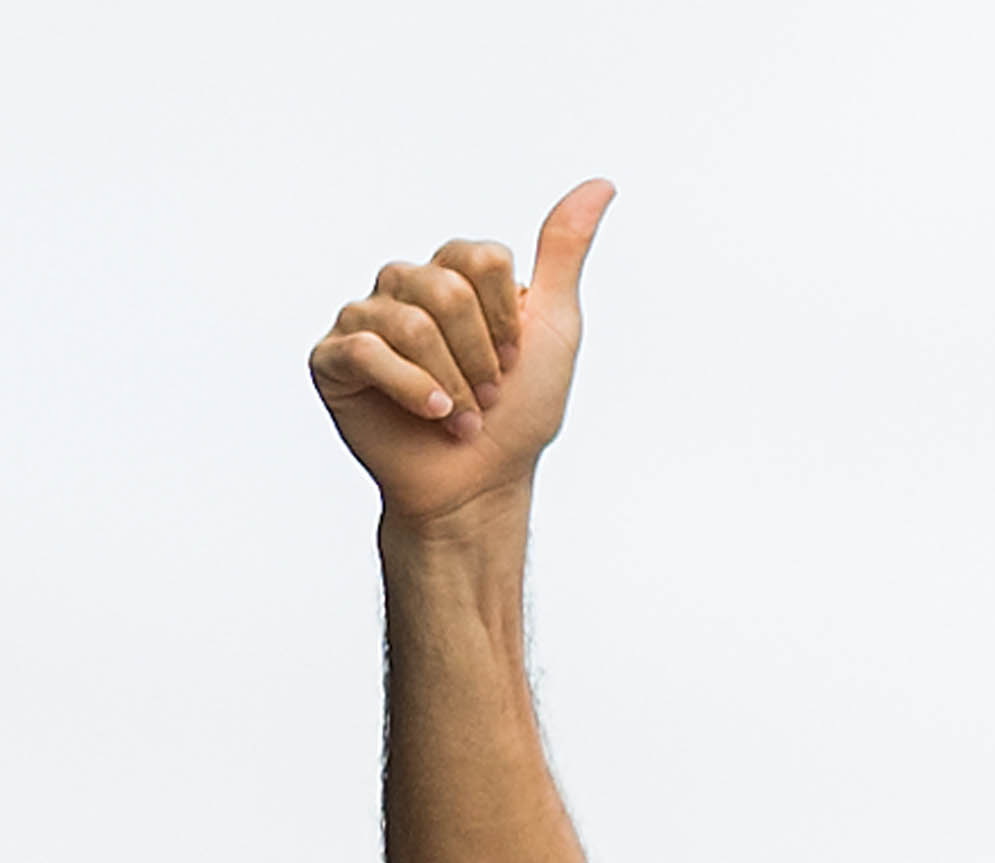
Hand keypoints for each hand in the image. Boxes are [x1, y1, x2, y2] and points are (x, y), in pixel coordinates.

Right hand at [309, 181, 611, 529]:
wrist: (481, 488)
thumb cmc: (517, 416)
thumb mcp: (554, 327)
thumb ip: (564, 252)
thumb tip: (602, 183)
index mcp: (450, 272)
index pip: (480, 258)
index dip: (506, 321)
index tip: (513, 362)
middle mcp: (403, 285)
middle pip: (444, 287)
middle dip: (480, 356)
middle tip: (487, 396)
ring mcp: (362, 318)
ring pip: (409, 321)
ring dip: (451, 382)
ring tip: (462, 417)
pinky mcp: (333, 358)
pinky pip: (367, 351)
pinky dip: (410, 390)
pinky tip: (430, 416)